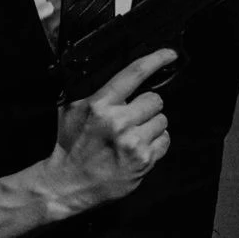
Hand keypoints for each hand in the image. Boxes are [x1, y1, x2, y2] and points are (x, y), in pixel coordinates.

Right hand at [41, 48, 175, 213]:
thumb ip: (92, 88)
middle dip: (146, 106)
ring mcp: (133, 143)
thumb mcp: (71, 108)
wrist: (69, 183)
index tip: (170, 54)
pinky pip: (165, 140)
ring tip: (133, 135)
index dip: (157, 59)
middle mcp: (118, 122)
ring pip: (162, 120)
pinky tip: (139, 148)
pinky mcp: (143, 161)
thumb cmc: (70, 144)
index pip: (135, 72)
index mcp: (100, 104)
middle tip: (132, 118)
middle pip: (155, 100)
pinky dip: (156, 143)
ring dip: (151, 125)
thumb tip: (114, 68)